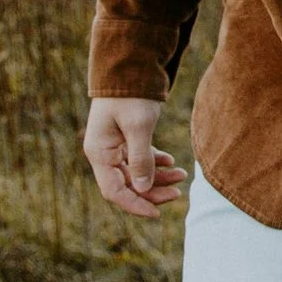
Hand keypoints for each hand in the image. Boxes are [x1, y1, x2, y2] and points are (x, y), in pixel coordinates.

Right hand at [83, 95, 187, 219]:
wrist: (130, 67)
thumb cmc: (132, 95)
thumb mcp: (139, 126)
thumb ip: (141, 159)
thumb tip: (144, 189)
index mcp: (99, 152)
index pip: (114, 191)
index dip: (136, 204)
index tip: (157, 214)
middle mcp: (103, 152)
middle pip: (127, 184)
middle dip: (152, 191)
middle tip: (177, 194)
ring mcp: (113, 146)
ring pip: (135, 173)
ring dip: (157, 177)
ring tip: (183, 175)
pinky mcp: (124, 138)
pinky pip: (139, 159)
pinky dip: (155, 162)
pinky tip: (172, 162)